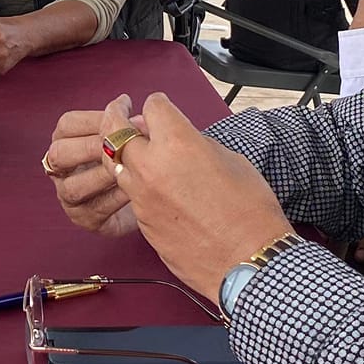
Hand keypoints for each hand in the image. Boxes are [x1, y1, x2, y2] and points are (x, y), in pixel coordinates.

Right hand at [44, 96, 141, 238]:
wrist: (151, 200)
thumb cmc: (134, 160)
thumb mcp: (128, 139)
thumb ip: (128, 127)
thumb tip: (138, 121)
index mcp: (65, 142)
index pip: (67, 125)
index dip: (94, 118)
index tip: (124, 110)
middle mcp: (59, 170)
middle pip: (60, 154)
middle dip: (92, 146)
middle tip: (122, 144)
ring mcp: (68, 197)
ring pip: (73, 186)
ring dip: (103, 175)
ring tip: (130, 169)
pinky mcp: (85, 219)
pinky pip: (95, 208)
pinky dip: (116, 197)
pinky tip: (135, 189)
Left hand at [106, 93, 294, 303]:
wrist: (247, 260)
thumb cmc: (250, 210)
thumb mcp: (231, 161)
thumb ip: (198, 145)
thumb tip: (184, 143)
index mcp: (178, 144)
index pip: (153, 107)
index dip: (158, 103)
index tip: (161, 106)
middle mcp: (152, 167)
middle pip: (115, 131)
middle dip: (117, 116)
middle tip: (120, 109)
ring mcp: (142, 197)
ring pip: (113, 163)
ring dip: (119, 151)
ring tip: (127, 145)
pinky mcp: (141, 222)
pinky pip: (130, 193)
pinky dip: (134, 182)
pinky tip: (149, 182)